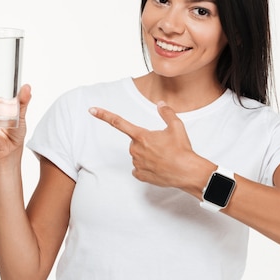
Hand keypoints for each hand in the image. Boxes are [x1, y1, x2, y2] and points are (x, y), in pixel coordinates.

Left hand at [89, 101, 211, 190]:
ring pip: (137, 155)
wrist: (187, 172)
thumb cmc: (182, 150)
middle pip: (134, 142)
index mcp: (142, 136)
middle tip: (162, 145)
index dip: (104, 115)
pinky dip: (146, 167)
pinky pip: (139, 169)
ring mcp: (137, 164)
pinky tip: (158, 167)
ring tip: (163, 157)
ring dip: (147, 154)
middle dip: (145, 142)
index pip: (118, 122)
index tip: (92, 110)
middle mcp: (136, 150)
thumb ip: (166, 112)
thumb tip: (160, 104)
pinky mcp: (141, 175)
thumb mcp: (177, 126)